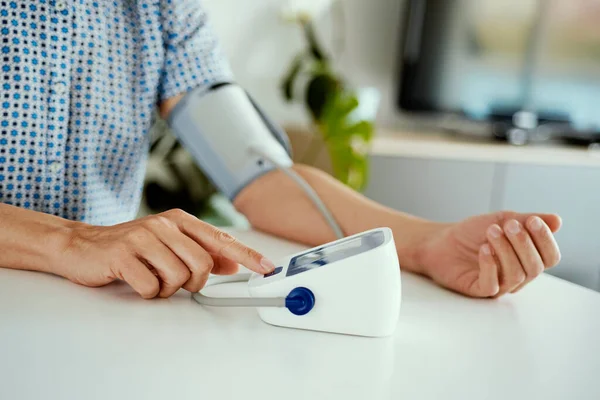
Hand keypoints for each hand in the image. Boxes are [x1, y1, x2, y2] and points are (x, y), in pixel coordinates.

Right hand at [57, 209, 275, 298]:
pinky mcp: (123, 255)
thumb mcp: (169, 244)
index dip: (247, 255)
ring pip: (178, 278)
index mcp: (179, 221)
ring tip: (151, 277)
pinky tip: (136, 280)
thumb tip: (233, 263)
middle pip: (202, 265)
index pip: (221, 240)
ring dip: (167, 288)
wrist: (82, 245)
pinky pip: (152, 287)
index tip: (266, 268)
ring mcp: (143, 238)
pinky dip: (147, 292)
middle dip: (193, 283)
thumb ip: (201, 251)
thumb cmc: (130, 247)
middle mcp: (164, 225)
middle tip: (175, 281)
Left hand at [418, 211, 561, 297]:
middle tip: (508, 225)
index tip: (531, 220)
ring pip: (516, 275)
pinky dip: (490, 264)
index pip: (550, 257)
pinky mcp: (479, 290)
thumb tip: (558, 221)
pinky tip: (483, 248)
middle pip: (535, 267)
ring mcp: (499, 285)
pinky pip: (493, 284)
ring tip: (491, 231)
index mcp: (527, 259)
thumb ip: (528, 220)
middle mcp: (517, 275)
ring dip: (505, 250)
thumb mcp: (502, 220)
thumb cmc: (472, 233)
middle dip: (524, 244)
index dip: (545, 240)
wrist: (440, 241)